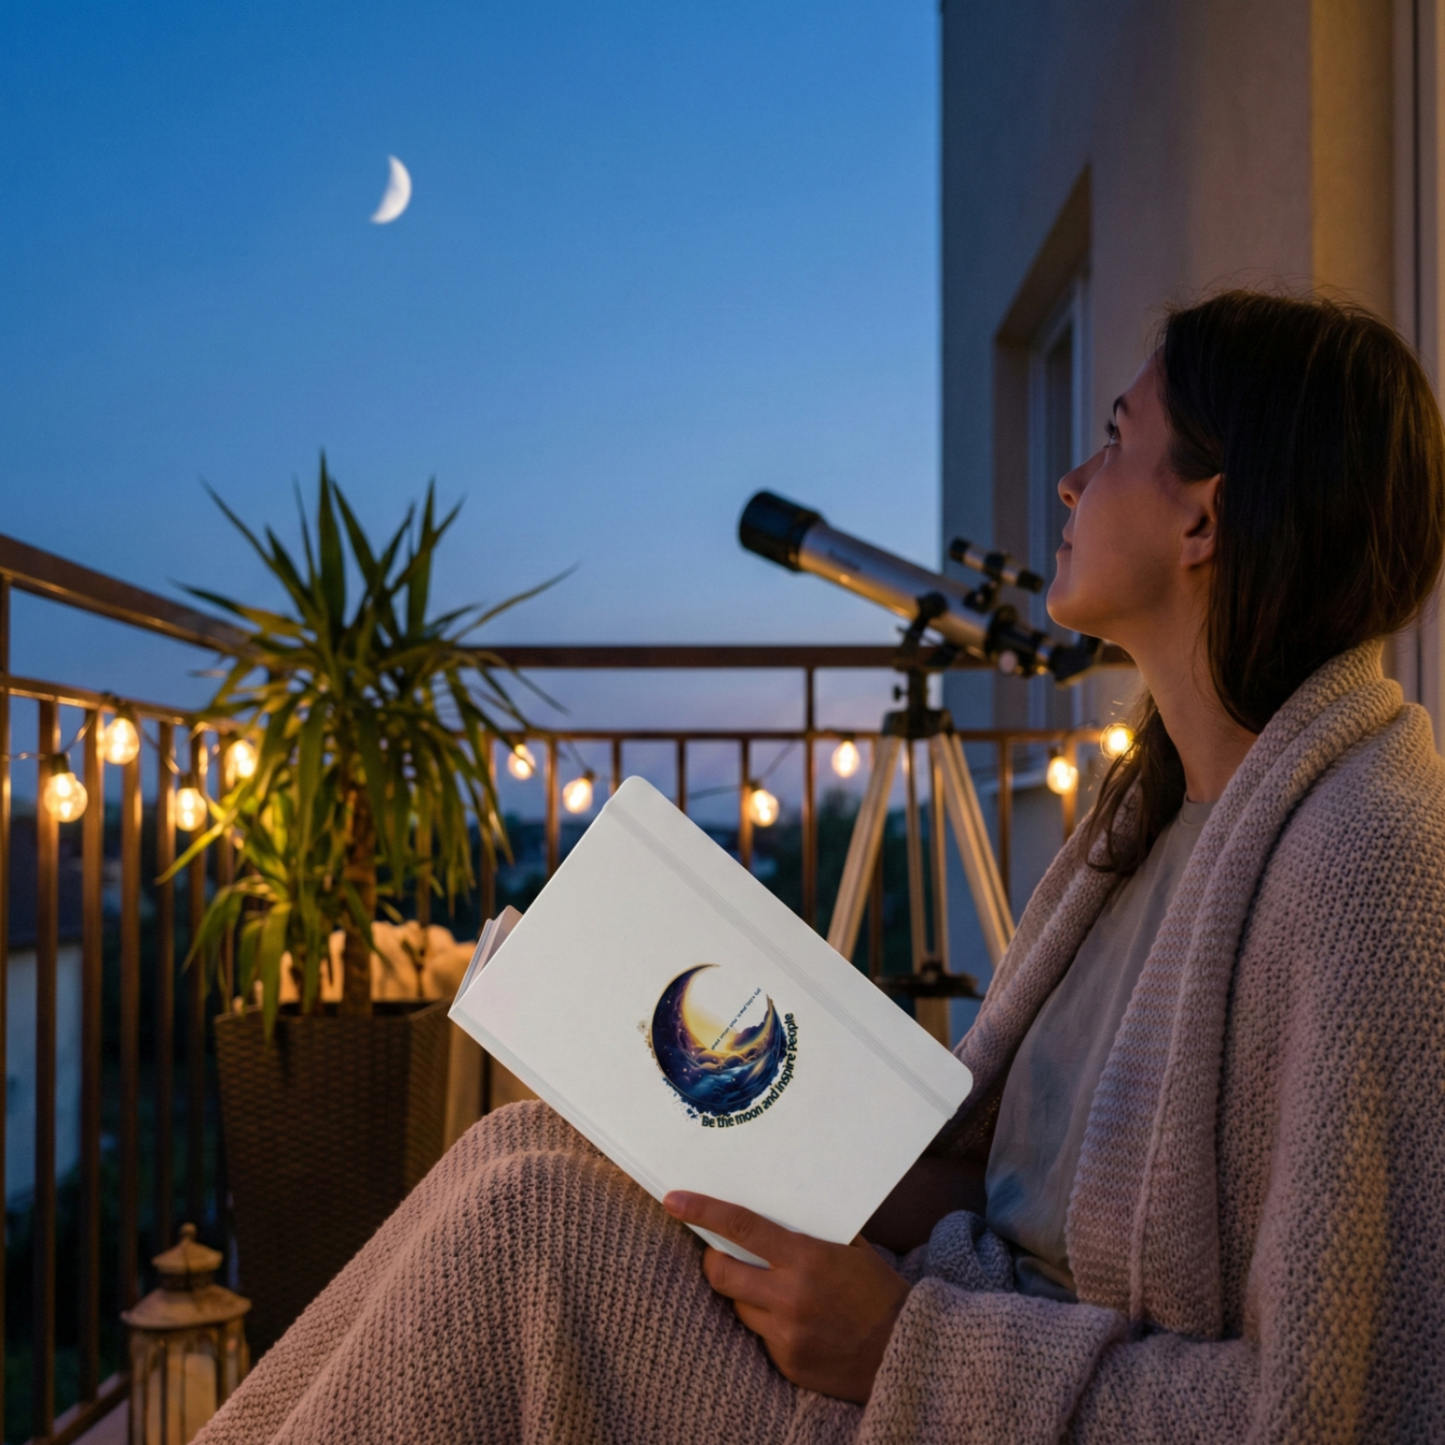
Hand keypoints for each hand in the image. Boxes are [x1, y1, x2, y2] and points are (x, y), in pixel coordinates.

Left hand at [663, 1191, 910, 1402]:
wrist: (905, 1352)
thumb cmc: (878, 1291)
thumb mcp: (850, 1249)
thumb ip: (811, 1232)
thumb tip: (776, 1208)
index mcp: (805, 1259)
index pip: (740, 1227)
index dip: (702, 1211)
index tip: (673, 1200)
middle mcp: (789, 1297)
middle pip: (721, 1273)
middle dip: (713, 1260)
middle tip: (718, 1253)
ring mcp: (785, 1335)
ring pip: (738, 1308)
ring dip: (745, 1295)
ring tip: (771, 1291)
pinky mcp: (787, 1364)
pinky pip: (760, 1339)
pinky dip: (769, 1326)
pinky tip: (795, 1323)